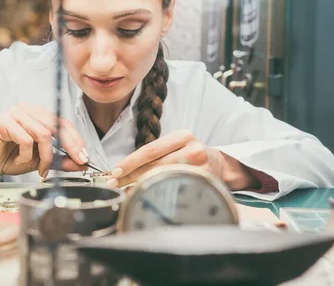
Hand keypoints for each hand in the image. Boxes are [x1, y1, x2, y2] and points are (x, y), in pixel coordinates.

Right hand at [0, 103, 88, 176]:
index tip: (84, 156)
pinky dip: (26, 155)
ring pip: (43, 133)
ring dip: (45, 156)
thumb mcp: (41, 160)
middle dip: (69, 147)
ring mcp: (14, 113)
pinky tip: (19, 159)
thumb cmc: (11, 158)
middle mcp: (27, 109)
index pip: (63, 122)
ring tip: (40, 168)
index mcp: (37, 114)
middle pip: (56, 125)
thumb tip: (81, 163)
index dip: (76, 139)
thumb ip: (60, 160)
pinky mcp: (2, 121)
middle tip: (75, 163)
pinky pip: (25, 139)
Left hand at [106, 130, 224, 187]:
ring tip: (125, 192)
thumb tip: (124, 170)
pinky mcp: (203, 183)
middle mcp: (193, 149)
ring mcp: (200, 168)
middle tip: (114, 183)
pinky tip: (145, 197)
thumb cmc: (190, 154)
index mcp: (183, 136)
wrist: (218, 163)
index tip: (115, 171)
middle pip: (155, 164)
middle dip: (131, 175)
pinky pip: (174, 189)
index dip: (131, 161)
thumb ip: (156, 154)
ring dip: (141, 186)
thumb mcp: (176, 145)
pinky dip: (157, 193)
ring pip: (163, 178)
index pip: (150, 149)